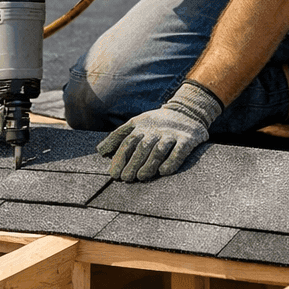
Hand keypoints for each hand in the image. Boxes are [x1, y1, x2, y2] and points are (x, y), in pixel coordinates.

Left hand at [98, 80, 222, 181]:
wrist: (188, 110)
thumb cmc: (157, 122)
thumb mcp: (136, 122)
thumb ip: (118, 135)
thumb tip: (100, 151)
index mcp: (141, 125)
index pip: (127, 142)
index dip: (119, 158)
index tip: (114, 174)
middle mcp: (155, 129)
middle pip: (141, 148)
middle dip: (132, 164)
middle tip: (125, 178)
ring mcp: (171, 134)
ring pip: (158, 150)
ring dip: (148, 164)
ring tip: (141, 177)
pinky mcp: (187, 139)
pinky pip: (179, 151)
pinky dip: (171, 162)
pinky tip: (163, 171)